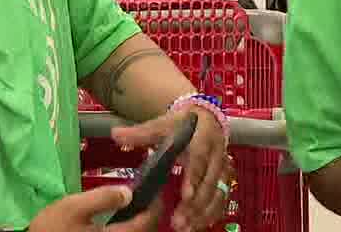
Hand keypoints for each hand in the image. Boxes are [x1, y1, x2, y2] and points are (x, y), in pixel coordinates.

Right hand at [28, 185, 157, 231]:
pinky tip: (117, 217)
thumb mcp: (74, 207)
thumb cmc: (53, 229)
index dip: (155, 204)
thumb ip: (103, 198)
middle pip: (143, 231)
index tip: (154, 187)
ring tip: (132, 203)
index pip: (147, 222)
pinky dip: (126, 227)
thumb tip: (129, 191)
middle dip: (148, 213)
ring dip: (137, 221)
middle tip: (144, 193)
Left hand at [112, 108, 230, 231]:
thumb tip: (116, 135)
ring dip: (203, 213)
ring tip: (185, 227)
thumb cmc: (181, 125)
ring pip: (218, 194)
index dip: (193, 177)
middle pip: (209, 182)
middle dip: (196, 204)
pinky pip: (221, 200)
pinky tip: (196, 225)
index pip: (199, 158)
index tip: (185, 195)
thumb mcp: (161, 125)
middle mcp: (216, 154)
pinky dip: (210, 214)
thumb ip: (140, 133)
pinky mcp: (224, 180)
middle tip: (180, 221)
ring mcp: (222, 168)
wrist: (203, 120)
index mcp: (203, 137)